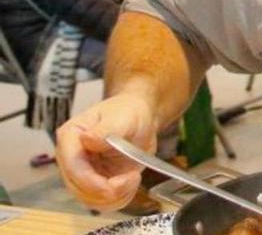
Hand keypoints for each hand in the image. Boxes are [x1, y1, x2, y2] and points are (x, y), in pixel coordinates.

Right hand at [55, 93, 158, 210]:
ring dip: (114, 197)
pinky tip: (130, 185)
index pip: (72, 166)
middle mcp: (70, 157)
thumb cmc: (128, 112)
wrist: (139, 119)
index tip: (112, 187)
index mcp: (70, 137)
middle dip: (106, 191)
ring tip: (133, 179)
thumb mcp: (122, 117)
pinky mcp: (94, 182)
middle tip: (132, 178)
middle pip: (77, 188)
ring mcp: (81, 172)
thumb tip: (86, 139)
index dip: (90, 182)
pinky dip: (118, 199)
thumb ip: (106, 130)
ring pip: (88, 199)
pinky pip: (101, 202)